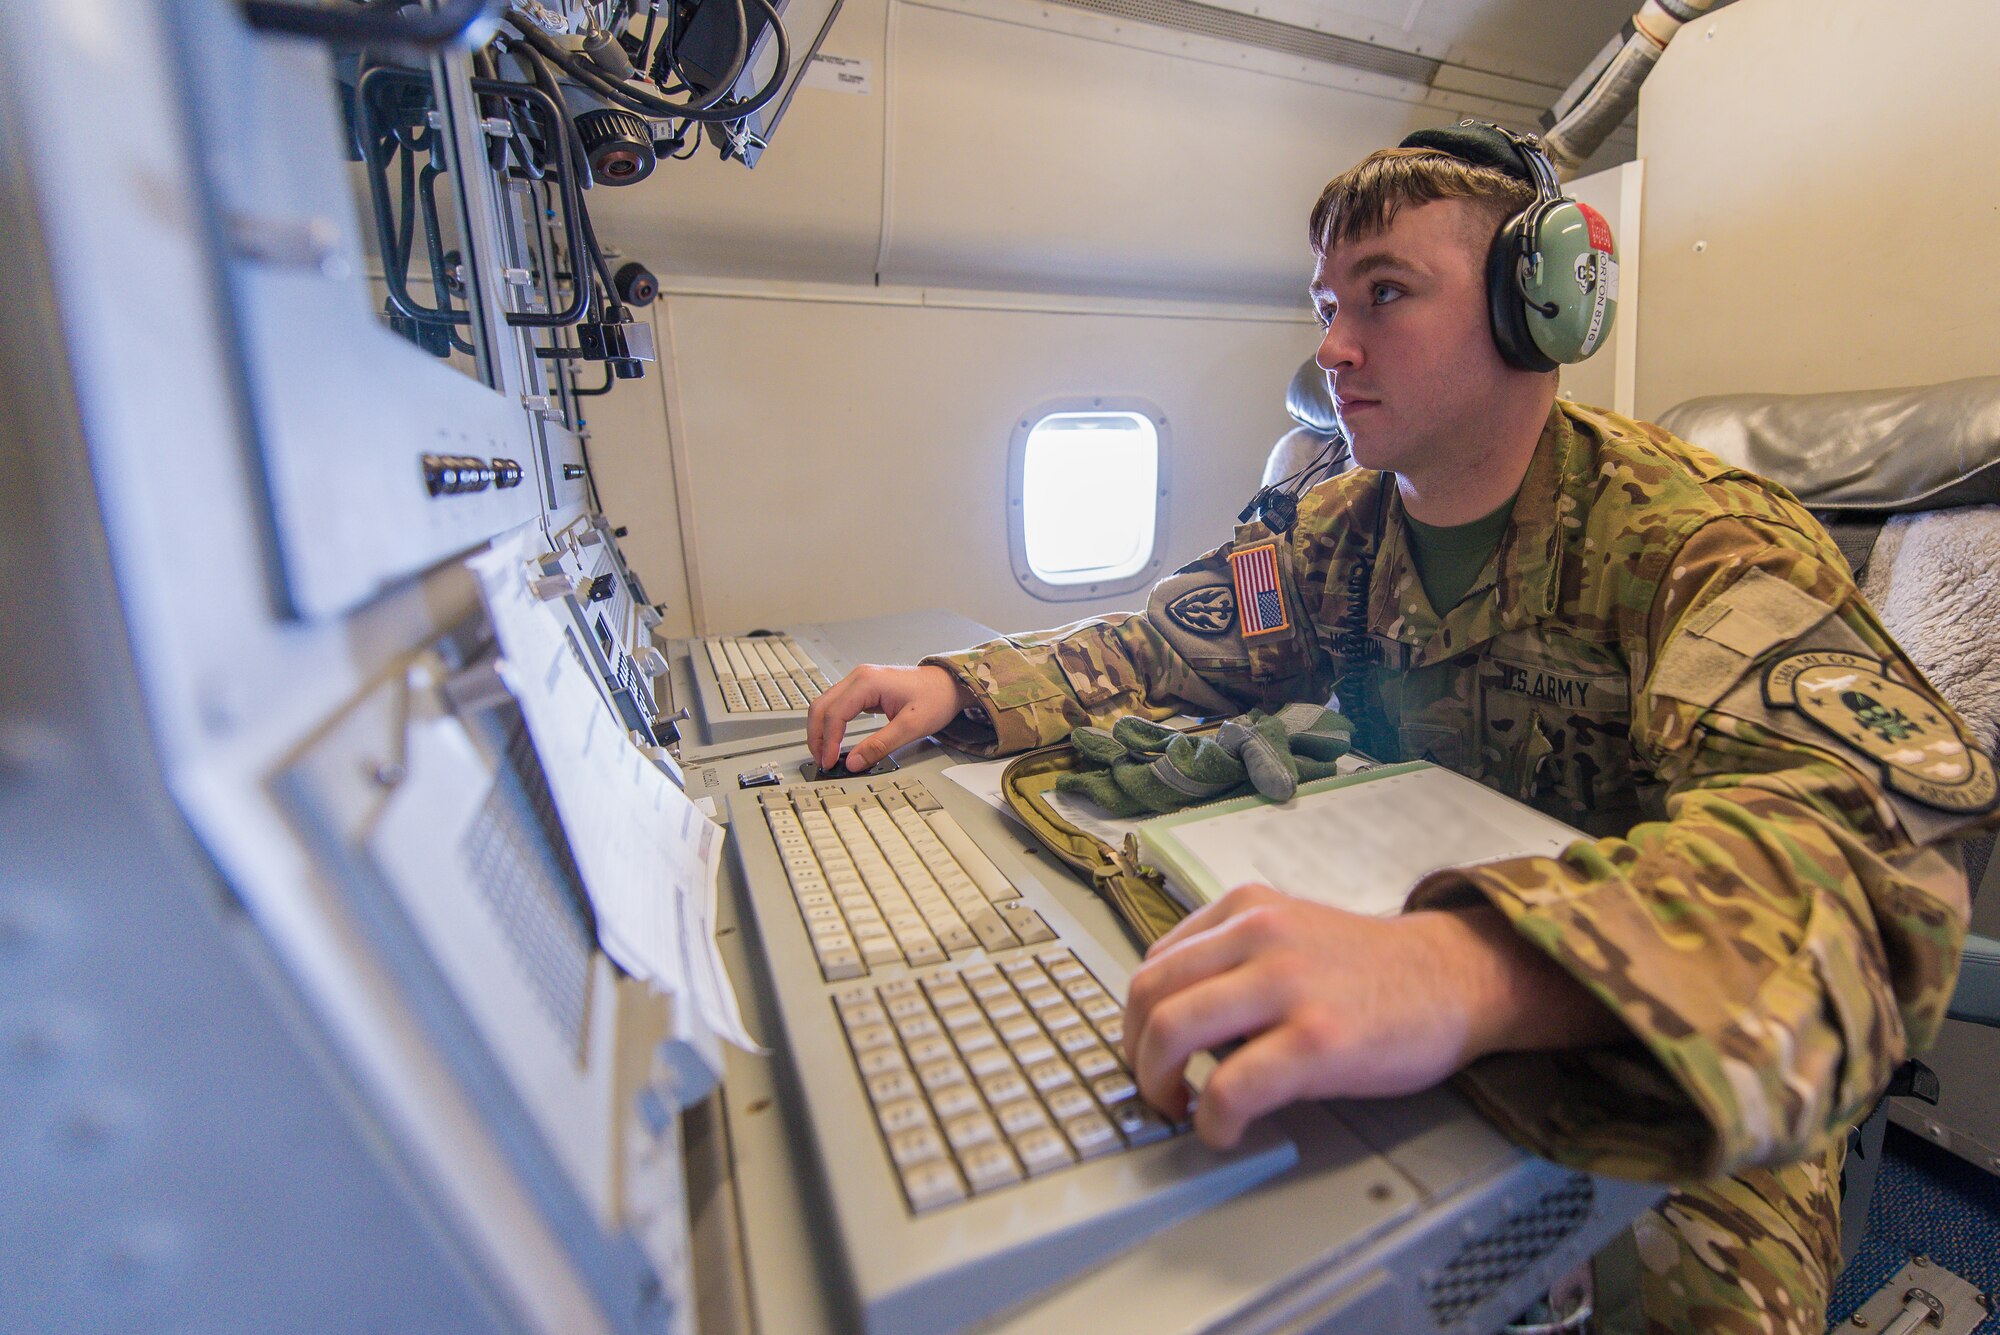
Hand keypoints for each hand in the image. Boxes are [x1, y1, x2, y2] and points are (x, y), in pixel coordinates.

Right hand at [806, 663, 972, 771]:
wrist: (949, 684)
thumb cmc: (935, 698)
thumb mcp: (910, 727)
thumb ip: (880, 745)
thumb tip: (854, 762)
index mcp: (867, 682)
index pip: (835, 714)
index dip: (829, 742)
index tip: (830, 762)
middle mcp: (858, 677)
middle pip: (822, 707)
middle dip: (817, 737)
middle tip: (822, 762)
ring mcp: (859, 682)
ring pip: (826, 706)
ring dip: (821, 731)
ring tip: (825, 755)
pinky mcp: (862, 690)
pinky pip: (837, 706)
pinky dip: (831, 724)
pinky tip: (834, 741)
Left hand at [1122, 884, 1620, 1148]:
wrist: (1454, 978)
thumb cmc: (1373, 970)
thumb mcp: (1290, 935)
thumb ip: (1232, 961)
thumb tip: (1172, 1022)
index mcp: (1245, 909)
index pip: (1154, 962)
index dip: (1138, 1018)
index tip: (1147, 1051)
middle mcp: (1257, 935)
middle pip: (1147, 994)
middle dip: (1134, 1052)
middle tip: (1153, 1087)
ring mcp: (1286, 985)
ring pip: (1170, 1030)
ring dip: (1155, 1083)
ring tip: (1178, 1108)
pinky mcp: (1316, 1040)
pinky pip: (1230, 1086)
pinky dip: (1211, 1119)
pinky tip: (1224, 1129)